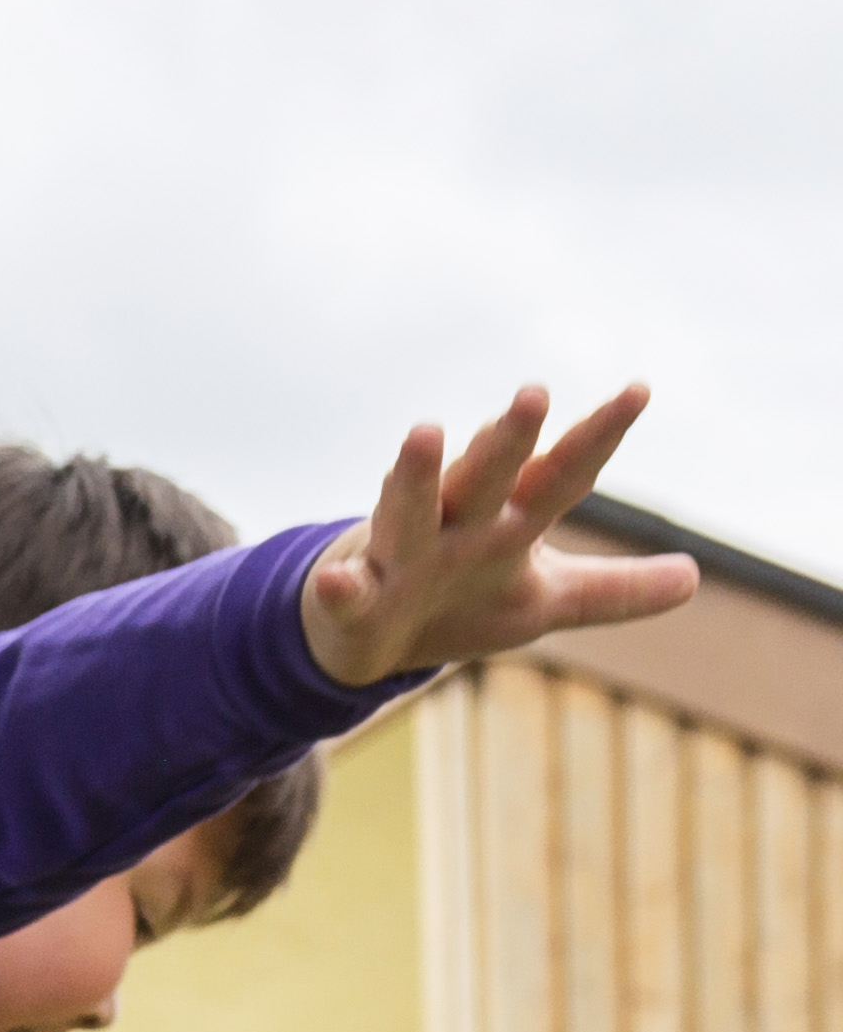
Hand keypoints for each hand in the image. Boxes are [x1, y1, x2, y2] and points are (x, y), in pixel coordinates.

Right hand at [301, 385, 699, 687]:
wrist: (362, 640)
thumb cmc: (457, 604)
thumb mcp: (541, 602)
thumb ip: (613, 590)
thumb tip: (694, 578)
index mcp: (506, 520)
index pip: (560, 473)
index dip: (596, 437)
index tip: (638, 392)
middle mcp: (455, 524)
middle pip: (486, 476)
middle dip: (507, 439)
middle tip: (534, 395)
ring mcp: (401, 558)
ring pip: (409, 511)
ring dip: (415, 475)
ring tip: (424, 432)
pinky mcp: (354, 602)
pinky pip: (344, 595)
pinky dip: (340, 589)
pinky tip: (337, 582)